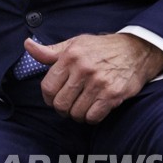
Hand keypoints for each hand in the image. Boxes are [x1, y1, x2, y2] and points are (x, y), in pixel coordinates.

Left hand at [28, 33, 162, 123]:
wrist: (135, 51)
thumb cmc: (100, 48)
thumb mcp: (73, 44)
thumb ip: (50, 51)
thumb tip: (27, 45)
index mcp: (70, 56)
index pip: (47, 86)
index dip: (47, 97)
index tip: (52, 99)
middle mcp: (83, 70)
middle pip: (60, 102)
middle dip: (61, 109)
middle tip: (66, 107)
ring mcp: (99, 83)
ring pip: (76, 112)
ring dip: (76, 115)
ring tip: (79, 109)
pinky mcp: (113, 95)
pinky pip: (94, 116)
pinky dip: (90, 118)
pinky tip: (91, 112)